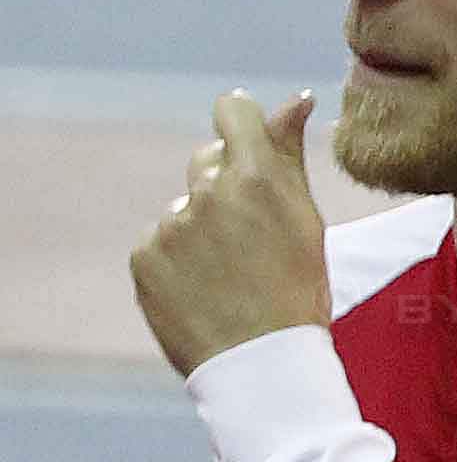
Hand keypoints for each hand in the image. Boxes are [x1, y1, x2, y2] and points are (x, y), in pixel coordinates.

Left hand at [133, 93, 328, 380]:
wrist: (260, 362)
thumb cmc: (297, 290)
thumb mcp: (306, 220)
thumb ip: (290, 154)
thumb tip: (295, 99)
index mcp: (257, 178)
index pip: (232, 113)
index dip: (239, 123)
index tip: (246, 140)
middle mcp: (208, 192)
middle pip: (208, 161)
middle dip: (226, 184)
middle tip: (250, 234)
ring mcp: (171, 224)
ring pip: (186, 207)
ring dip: (203, 228)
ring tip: (228, 274)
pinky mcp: (144, 255)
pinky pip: (161, 240)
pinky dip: (178, 259)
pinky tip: (203, 288)